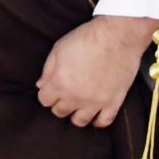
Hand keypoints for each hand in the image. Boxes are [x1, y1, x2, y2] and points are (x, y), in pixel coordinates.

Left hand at [36, 15, 157, 128]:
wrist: (117, 36)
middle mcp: (76, 97)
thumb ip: (48, 69)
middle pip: (60, 112)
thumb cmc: (86, 38)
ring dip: (76, 114)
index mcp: (60, 83)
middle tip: (65, 93)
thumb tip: (41, 85)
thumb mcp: (59, 48)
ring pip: (80, 121)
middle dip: (59, 103)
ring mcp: (96, 102)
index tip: (51, 88)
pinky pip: (104, 122)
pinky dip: (98, 121)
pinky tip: (95, 113)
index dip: (46, 93)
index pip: (44, 100)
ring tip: (78, 104)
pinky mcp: (114, 102)